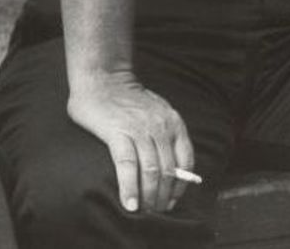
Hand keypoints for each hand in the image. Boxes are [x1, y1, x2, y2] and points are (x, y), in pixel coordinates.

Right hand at [67, 72, 193, 214]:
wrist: (102, 77)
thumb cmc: (127, 99)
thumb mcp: (157, 111)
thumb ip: (165, 133)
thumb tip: (169, 168)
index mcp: (173, 122)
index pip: (186, 162)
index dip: (181, 186)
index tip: (172, 200)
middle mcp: (161, 127)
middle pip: (168, 172)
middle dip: (164, 197)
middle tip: (155, 211)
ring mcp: (140, 129)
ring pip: (151, 172)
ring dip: (149, 197)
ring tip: (143, 211)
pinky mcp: (118, 133)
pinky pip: (127, 166)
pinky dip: (130, 188)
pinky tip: (129, 204)